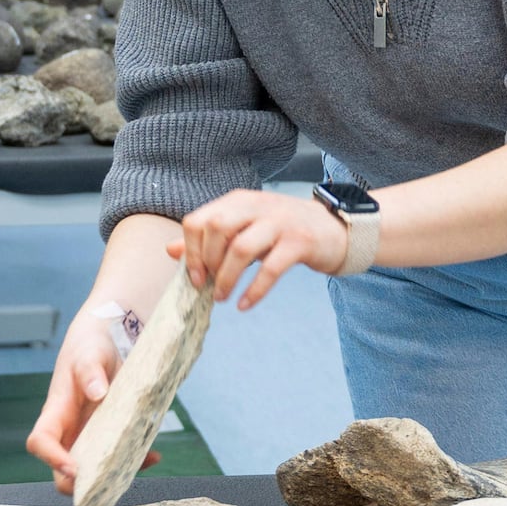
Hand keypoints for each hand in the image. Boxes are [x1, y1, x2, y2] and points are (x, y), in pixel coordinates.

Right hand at [26, 309, 158, 494]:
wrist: (110, 338)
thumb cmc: (92, 345)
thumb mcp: (89, 353)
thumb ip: (90, 371)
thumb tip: (97, 392)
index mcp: (56, 411)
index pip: (40, 442)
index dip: (51, 458)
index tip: (73, 468)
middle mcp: (70, 429)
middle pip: (62, 469)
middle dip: (80, 483)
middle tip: (106, 483)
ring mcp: (91, 435)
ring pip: (94, 469)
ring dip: (113, 476)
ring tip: (140, 464)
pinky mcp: (112, 435)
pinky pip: (119, 458)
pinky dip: (136, 462)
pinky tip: (154, 455)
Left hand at [171, 189, 350, 311]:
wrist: (336, 230)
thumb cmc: (284, 231)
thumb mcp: (245, 229)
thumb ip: (209, 238)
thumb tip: (170, 250)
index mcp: (239, 200)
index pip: (199, 220)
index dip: (191, 251)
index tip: (195, 277)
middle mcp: (257, 205)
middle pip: (216, 228)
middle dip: (207, 262)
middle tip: (209, 286)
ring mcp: (280, 222)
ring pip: (241, 248)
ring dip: (227, 278)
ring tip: (223, 298)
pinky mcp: (300, 242)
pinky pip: (271, 268)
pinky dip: (254, 290)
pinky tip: (245, 304)